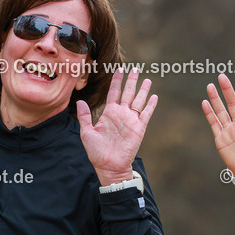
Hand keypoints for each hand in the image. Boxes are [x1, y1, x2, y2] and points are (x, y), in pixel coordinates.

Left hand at [77, 68, 157, 185]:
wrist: (109, 166)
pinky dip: (150, 105)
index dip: (116, 81)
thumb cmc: (97, 151)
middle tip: (136, 68)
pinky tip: (154, 96)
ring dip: (143, 90)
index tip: (118, 69)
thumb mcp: (87, 132)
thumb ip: (85, 116)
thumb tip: (80, 101)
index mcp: (109, 113)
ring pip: (139, 101)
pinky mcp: (139, 128)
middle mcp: (121, 114)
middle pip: (128, 93)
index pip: (114, 92)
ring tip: (147, 79)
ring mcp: (131, 120)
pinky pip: (146, 114)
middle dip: (131, 81)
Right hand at [203, 74, 234, 176]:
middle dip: (227, 90)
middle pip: (232, 104)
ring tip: (210, 86)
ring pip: (221, 111)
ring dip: (215, 99)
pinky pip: (214, 123)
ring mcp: (229, 130)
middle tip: (222, 76)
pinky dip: (209, 113)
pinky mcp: (220, 138)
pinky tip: (205, 102)